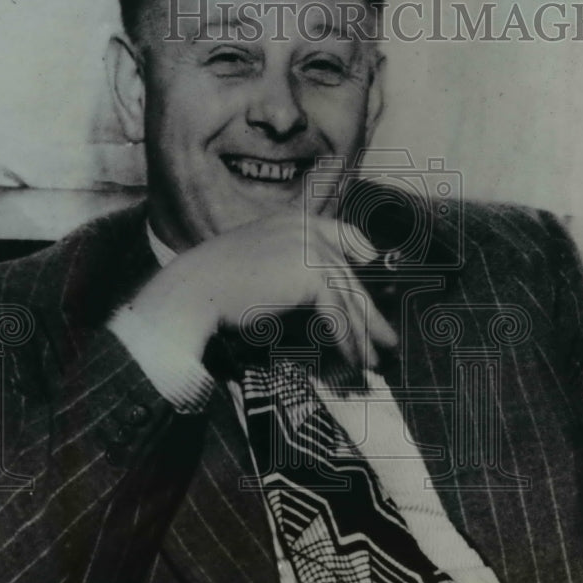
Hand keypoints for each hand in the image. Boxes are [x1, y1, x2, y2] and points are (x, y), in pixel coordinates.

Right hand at [114, 211, 396, 373]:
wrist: (196, 289)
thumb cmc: (214, 284)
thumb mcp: (256, 264)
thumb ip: (286, 267)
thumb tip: (313, 294)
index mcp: (292, 221)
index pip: (340, 230)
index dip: (361, 250)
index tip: (372, 266)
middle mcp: (305, 229)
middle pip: (348, 275)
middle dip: (368, 312)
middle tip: (386, 338)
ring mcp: (310, 248)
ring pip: (346, 298)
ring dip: (362, 335)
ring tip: (374, 361)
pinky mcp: (311, 273)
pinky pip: (337, 313)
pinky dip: (347, 341)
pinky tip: (354, 360)